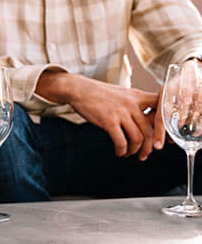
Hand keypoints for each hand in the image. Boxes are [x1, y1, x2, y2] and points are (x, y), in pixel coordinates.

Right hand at [40, 72, 158, 158]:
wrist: (79, 89)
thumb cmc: (99, 93)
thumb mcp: (122, 93)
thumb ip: (135, 104)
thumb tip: (145, 122)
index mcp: (137, 96)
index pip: (160, 108)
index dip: (164, 124)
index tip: (162, 137)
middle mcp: (132, 104)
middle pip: (149, 130)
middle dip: (148, 147)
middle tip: (144, 154)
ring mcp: (121, 112)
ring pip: (137, 138)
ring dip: (135, 150)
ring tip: (129, 153)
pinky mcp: (109, 121)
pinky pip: (121, 142)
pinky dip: (122, 151)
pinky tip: (119, 152)